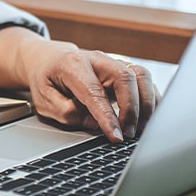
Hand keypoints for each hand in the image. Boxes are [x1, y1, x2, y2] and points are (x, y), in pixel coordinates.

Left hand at [0, 27, 159, 141]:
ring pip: (140, 75)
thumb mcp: (44, 101)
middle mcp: (96, 60)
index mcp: (72, 65)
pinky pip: (145, 80)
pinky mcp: (124, 69)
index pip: (95, 92)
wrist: (49, 59)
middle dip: (132, 109)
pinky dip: (151, 99)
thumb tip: (94, 124)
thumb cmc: (47, 80)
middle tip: (128, 134)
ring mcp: (112, 62)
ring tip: (140, 128)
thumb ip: (66, 113)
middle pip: (125, 78)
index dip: (107, 116)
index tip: (116, 136)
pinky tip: (149, 117)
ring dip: (146, 104)